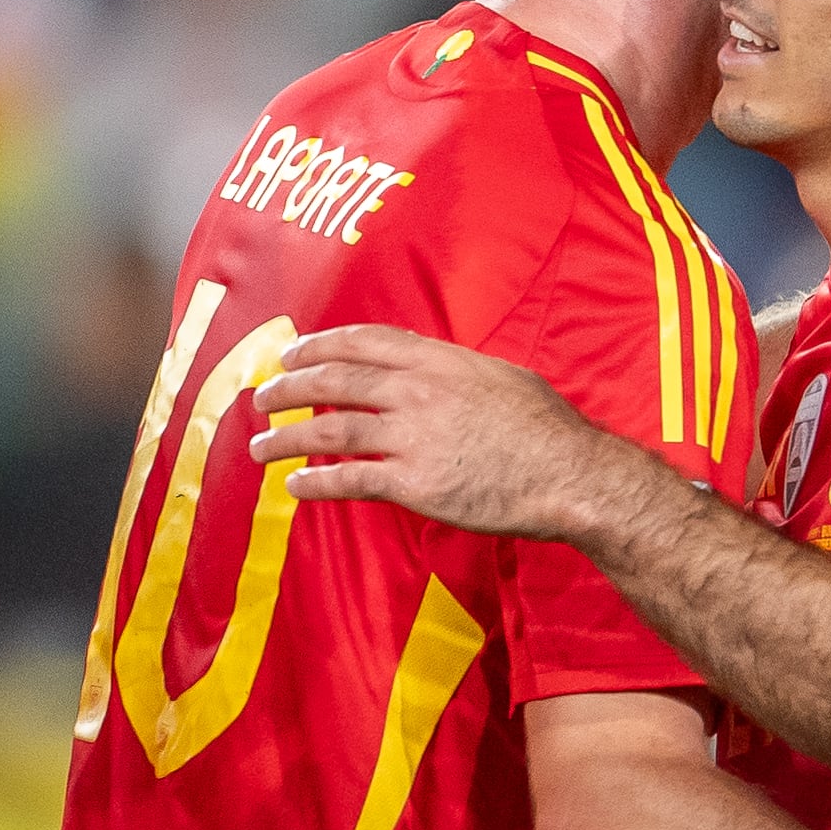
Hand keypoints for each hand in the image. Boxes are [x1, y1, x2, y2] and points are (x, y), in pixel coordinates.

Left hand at [249, 325, 664, 545]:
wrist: (571, 474)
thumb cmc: (548, 430)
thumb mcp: (503, 378)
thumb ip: (456, 371)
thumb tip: (431, 370)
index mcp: (440, 361)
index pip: (364, 342)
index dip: (320, 345)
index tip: (292, 353)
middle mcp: (419, 391)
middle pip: (336, 381)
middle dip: (290, 388)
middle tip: (263, 397)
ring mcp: (414, 437)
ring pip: (331, 430)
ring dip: (286, 438)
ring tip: (259, 447)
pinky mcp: (415, 483)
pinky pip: (351, 480)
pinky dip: (315, 483)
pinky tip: (294, 487)